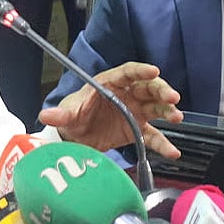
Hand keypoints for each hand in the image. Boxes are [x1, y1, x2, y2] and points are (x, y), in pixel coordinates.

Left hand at [39, 61, 183, 158]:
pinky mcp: (136, 131)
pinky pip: (153, 136)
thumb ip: (60, 114)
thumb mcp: (67, 114)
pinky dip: (163, 144)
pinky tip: (172, 152)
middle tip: (172, 98)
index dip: (141, 71)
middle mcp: (126, 95)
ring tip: (176, 118)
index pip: (128, 73)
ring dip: (167, 111)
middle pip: (148, 88)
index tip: (154, 71)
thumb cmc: (73, 117)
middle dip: (162, 91)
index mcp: (110, 83)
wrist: (74, 139)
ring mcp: (134, 112)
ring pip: (155, 108)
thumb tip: (46, 114)